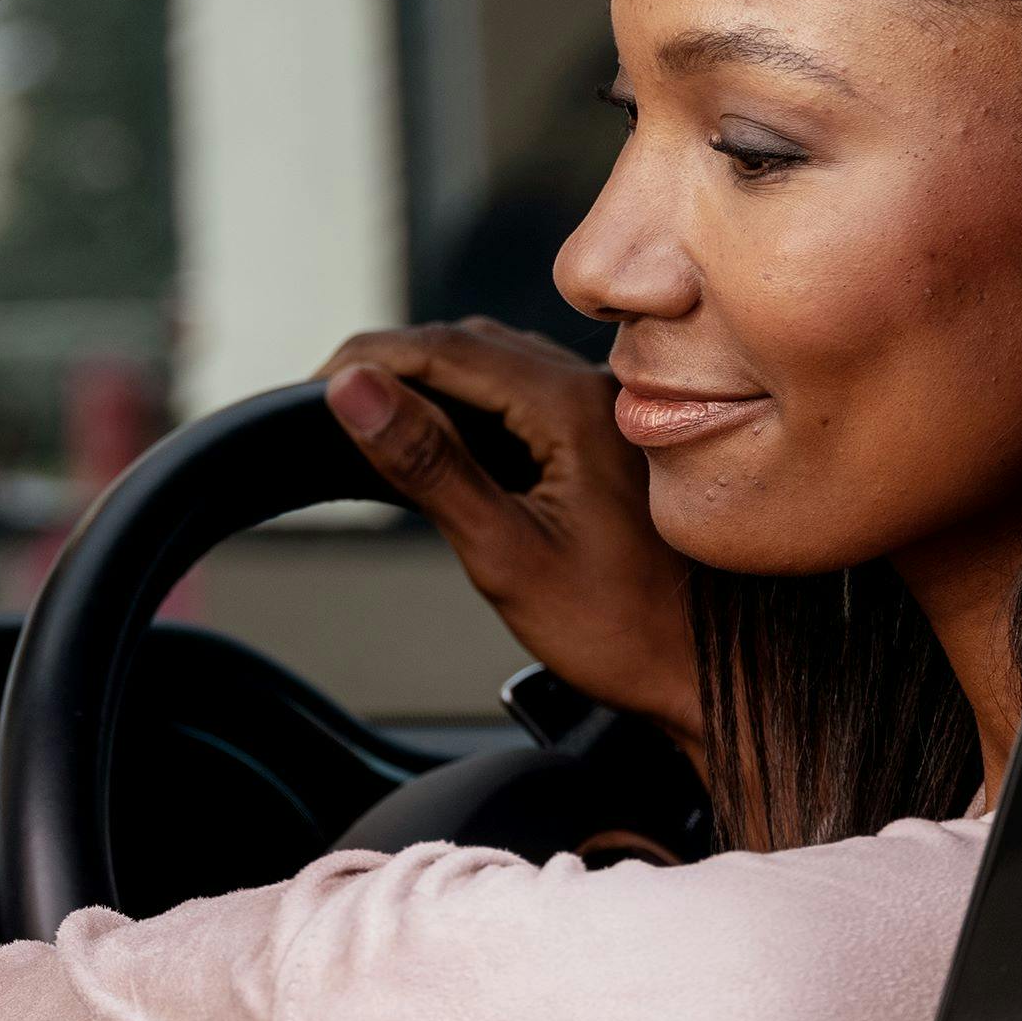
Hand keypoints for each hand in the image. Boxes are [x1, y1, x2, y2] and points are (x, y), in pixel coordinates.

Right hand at [318, 321, 697, 742]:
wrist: (710, 677)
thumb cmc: (623, 629)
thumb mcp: (504, 552)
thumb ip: (427, 464)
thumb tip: (352, 390)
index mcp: (574, 406)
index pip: (444, 347)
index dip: (366, 360)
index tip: (310, 389)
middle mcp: (597, 392)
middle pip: (469, 343)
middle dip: (391, 364)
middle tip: (328, 406)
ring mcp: (606, 413)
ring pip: (496, 364)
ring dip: (429, 381)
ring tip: (371, 421)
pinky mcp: (605, 439)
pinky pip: (523, 394)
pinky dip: (467, 403)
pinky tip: (439, 441)